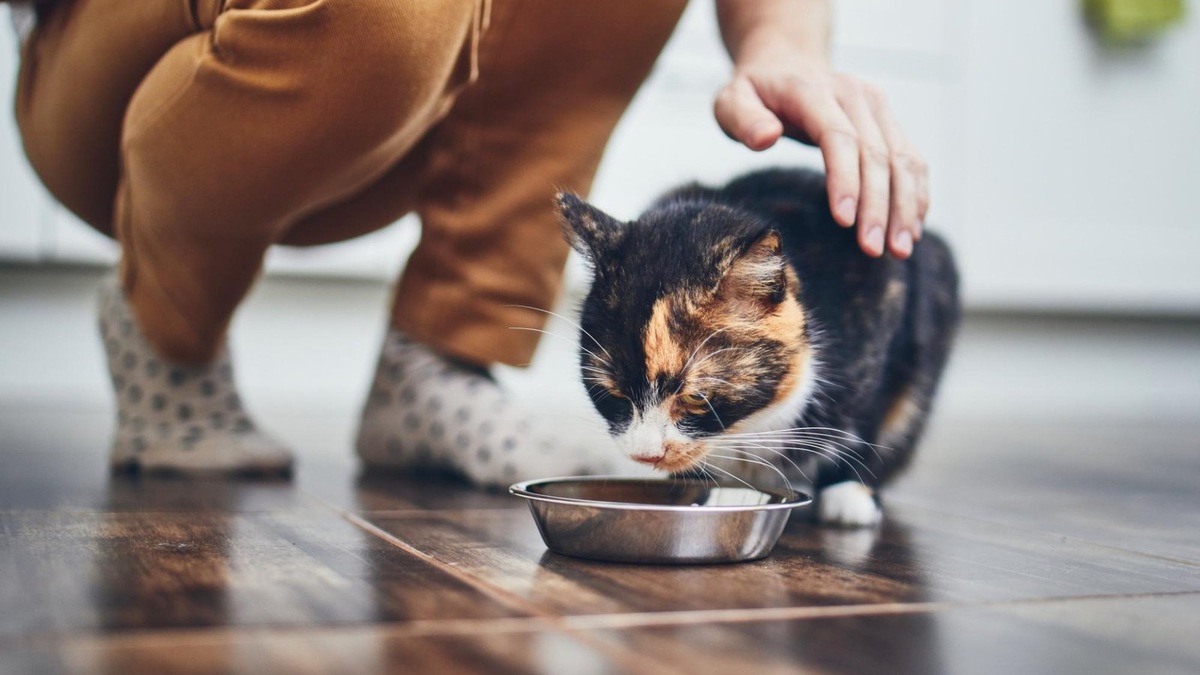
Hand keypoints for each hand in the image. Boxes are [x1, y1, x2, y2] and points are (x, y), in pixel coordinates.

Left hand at [715, 57, 928, 258]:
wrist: (786, 61)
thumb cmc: (754, 92)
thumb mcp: (731, 100)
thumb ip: (742, 119)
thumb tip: (765, 138)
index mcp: (812, 90)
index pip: (838, 136)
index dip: (845, 179)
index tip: (845, 221)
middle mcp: (853, 94)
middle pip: (875, 153)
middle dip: (878, 205)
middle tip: (873, 249)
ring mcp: (875, 105)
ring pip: (902, 157)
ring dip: (905, 205)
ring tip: (900, 249)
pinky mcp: (887, 120)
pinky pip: (911, 158)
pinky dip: (916, 193)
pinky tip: (912, 228)